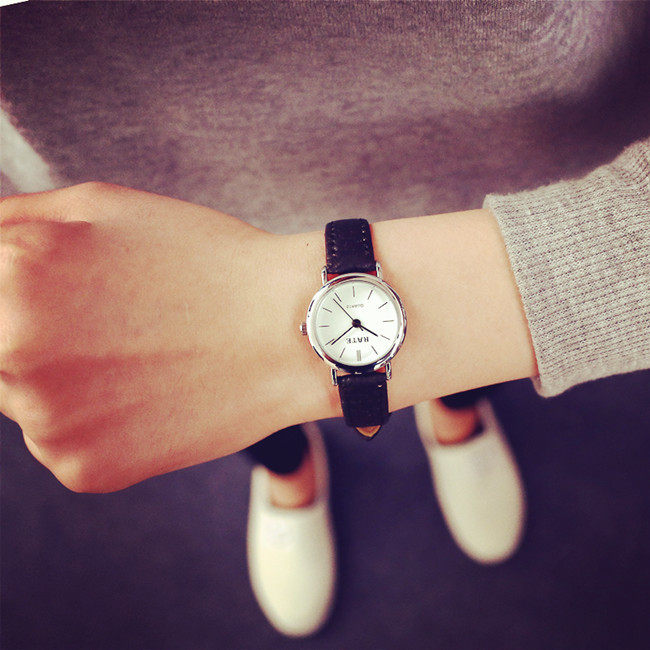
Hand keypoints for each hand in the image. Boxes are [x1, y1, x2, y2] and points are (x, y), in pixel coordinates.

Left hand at [0, 183, 310, 491]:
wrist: (286, 330)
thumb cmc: (206, 262)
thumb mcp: (100, 205)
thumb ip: (9, 220)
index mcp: (10, 280)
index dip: (19, 289)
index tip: (64, 299)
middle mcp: (12, 357)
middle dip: (32, 331)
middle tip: (104, 320)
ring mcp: (46, 423)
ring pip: (23, 396)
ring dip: (59, 377)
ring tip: (132, 354)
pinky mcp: (83, 470)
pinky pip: (62, 439)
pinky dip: (93, 418)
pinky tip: (144, 391)